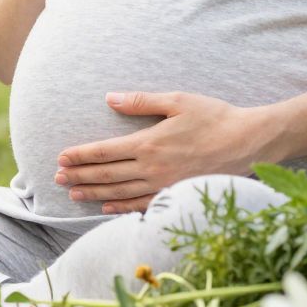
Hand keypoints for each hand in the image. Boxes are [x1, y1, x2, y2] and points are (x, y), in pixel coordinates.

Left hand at [53, 92, 261, 212]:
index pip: (105, 152)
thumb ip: (142, 101)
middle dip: (80, 176)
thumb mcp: (178, 101)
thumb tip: (111, 99)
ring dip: (93, 193)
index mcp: (149, 143)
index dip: (81, 156)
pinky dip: (120, 208)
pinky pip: (141, 205)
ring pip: (119, 192)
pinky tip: (106, 207)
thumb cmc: (215, 117)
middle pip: (107, 174)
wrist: (249, 143)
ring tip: (73, 194)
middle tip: (57, 178)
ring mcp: (164, 185)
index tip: (61, 158)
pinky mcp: (176, 195)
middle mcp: (152, 167)